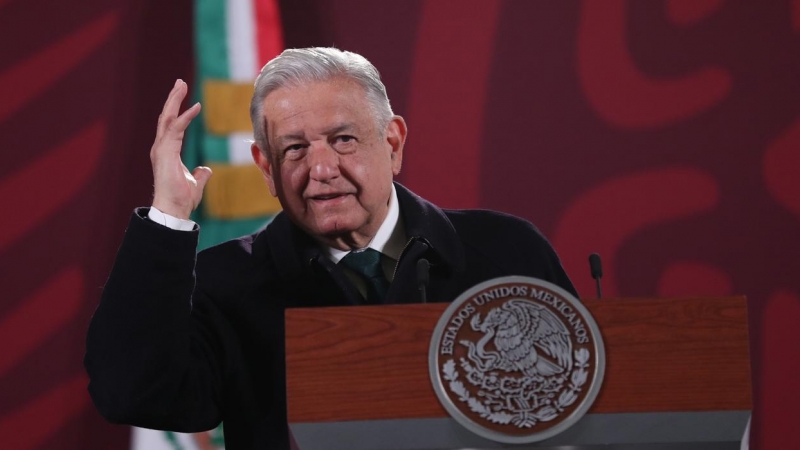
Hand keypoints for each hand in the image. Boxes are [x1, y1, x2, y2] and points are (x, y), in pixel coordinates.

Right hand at [150, 79, 211, 218]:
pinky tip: (194, 107)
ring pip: (167, 118)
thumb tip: (206, 169)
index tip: (186, 97)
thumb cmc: (181, 199)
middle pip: (166, 117)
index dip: (178, 111)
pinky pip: (175, 130)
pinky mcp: (165, 153)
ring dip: (174, 100)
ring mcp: (161, 149)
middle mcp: (161, 148)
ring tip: (181, 84)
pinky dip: (185, 117)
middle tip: (180, 82)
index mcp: (167, 152)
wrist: (173, 210)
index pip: (171, 126)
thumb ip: (200, 174)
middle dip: (173, 98)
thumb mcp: (195, 183)